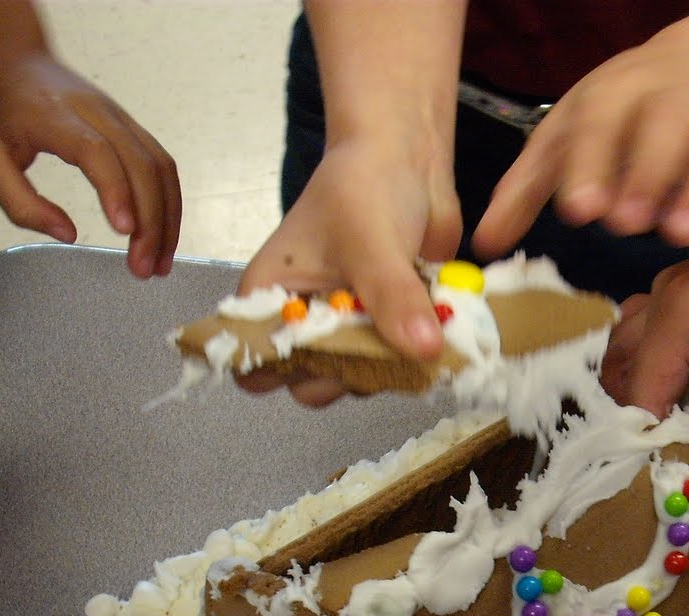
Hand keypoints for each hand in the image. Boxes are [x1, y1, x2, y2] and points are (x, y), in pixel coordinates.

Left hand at [0, 52, 181, 279]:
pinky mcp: (130, 126)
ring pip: (160, 167)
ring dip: (167, 218)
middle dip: (151, 222)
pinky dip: (168, 202)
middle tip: (144, 268)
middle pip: (141, 165)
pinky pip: (161, 164)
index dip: (116, 190)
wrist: (10, 57)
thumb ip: (20, 202)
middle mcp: (96, 112)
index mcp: (55, 116)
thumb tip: (66, 234)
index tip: (124, 230)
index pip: (98, 152)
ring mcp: (119, 117)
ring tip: (160, 262)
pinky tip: (163, 233)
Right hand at [238, 137, 462, 404]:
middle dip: (349, 372)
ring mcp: (344, 328)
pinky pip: (393, 366)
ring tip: (416, 326)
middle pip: (312, 382)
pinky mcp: (382, 330)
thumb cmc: (364, 187)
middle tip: (384, 339)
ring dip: (388, 365)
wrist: (407, 158)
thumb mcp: (371, 242)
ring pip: (357, 379)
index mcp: (268, 299)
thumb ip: (391, 298)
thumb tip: (423, 350)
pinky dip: (414, 357)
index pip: (255, 367)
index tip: (333, 352)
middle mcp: (301, 321)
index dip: (287, 372)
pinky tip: (433, 329)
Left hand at [471, 28, 688, 263]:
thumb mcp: (564, 138)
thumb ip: (524, 192)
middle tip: (627, 224)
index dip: (591, 164)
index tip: (579, 210)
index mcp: (613, 96)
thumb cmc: (618, 115)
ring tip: (684, 238)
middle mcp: (668, 103)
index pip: (600, 122)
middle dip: (648, 175)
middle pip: (665, 129)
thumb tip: (484, 245)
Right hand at [602, 219, 688, 491]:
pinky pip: (662, 335)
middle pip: (625, 365)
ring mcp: (681, 287)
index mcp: (681, 311)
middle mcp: (668, 295)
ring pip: (639, 348)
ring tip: (674, 431)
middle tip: (665, 455)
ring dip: (649, 389)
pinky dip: (666, 368)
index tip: (666, 473)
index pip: (641, 389)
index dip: (648, 437)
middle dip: (639, 413)